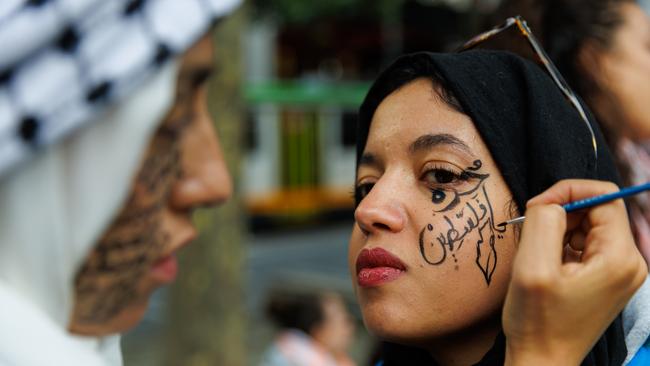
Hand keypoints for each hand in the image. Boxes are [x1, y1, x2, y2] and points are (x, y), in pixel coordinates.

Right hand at [503, 179, 646, 365]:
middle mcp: (630, 262)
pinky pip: (585, 244)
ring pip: (588, 226)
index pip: (603, 196)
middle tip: (533, 235)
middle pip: (596, 210)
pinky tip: (548, 268)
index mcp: (621, 257)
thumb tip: (549, 202)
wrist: (543, 361)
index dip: (567, 192)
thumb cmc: (537, 321)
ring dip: (558, 231)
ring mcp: (620, 272)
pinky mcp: (607, 278)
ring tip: (540, 258)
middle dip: (561, 213)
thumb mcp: (533, 265)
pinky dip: (561, 246)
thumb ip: (543, 221)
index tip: (536, 208)